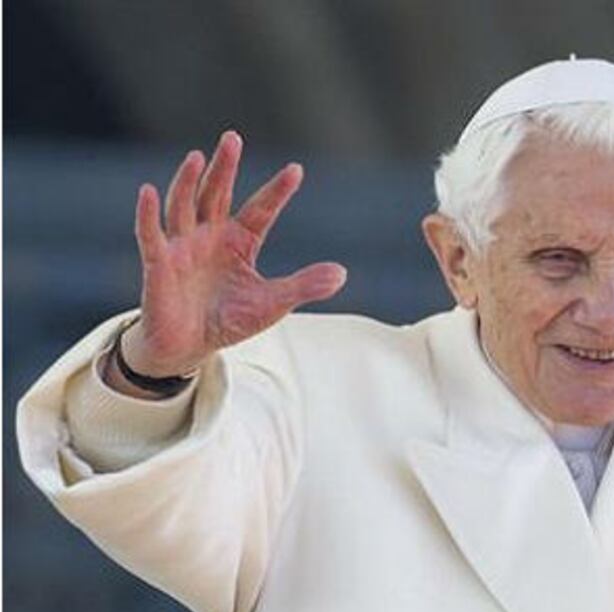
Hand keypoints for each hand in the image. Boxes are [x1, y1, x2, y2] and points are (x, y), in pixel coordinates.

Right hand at [119, 131, 346, 386]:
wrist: (188, 347)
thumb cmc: (229, 320)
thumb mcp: (273, 304)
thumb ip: (303, 286)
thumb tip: (343, 273)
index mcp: (239, 241)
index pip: (261, 210)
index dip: (277, 191)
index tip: (296, 170)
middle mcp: (210, 235)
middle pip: (217, 194)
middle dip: (225, 167)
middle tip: (233, 137)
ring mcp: (182, 246)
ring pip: (185, 205)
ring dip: (189, 181)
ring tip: (199, 156)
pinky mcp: (159, 263)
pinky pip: (150, 235)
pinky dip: (147, 214)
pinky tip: (147, 191)